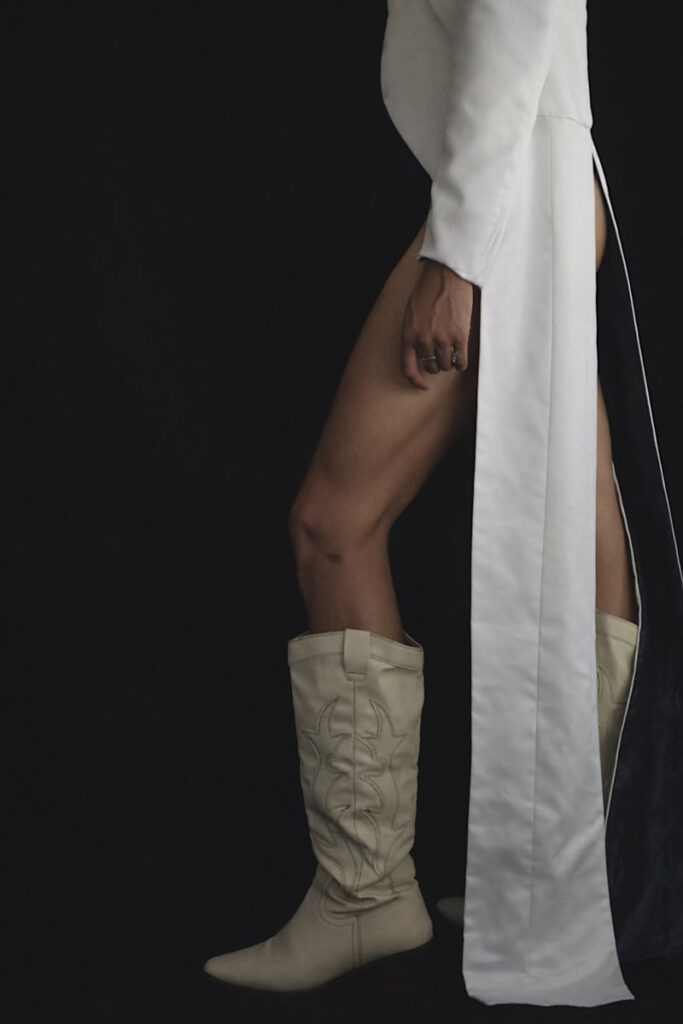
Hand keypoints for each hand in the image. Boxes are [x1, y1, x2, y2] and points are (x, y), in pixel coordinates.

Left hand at [401, 258, 474, 389]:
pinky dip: (461, 363)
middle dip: (435, 365)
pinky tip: (461, 358)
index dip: (416, 381)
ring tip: (451, 354)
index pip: (408, 369)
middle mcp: (424, 340)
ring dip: (449, 363)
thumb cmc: (428, 291)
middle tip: (440, 357)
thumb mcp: (410, 314)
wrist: (446, 275)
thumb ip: (413, 334)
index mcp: (408, 335)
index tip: (423, 385)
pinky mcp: (460, 336)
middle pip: (431, 368)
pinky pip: (461, 361)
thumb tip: (419, 354)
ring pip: (446, 365)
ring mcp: (443, 339)